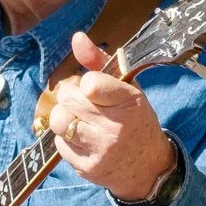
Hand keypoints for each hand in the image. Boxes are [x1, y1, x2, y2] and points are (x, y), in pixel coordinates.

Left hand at [48, 31, 176, 201]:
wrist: (147, 166)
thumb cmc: (135, 120)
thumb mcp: (127, 88)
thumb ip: (99, 62)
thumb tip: (77, 37)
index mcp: (130, 102)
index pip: (90, 84)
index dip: (85, 83)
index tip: (93, 88)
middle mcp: (116, 127)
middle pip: (68, 100)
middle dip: (70, 97)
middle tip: (82, 102)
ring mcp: (101, 149)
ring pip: (59, 122)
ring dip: (63, 117)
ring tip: (78, 119)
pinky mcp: (87, 168)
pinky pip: (59, 144)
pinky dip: (65, 139)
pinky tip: (82, 138)